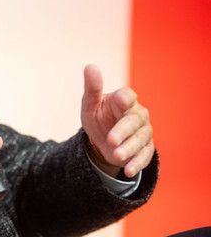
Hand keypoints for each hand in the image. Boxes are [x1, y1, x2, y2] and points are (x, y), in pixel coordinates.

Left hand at [81, 64, 153, 178]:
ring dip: (129, 149)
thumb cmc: (98, 116)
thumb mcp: (90, 104)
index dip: (125, 99)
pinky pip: (145, 155)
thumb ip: (92, 87)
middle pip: (134, 121)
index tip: (120, 101)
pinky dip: (137, 163)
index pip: (127, 96)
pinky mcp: (146, 148)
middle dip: (123, 131)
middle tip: (111, 140)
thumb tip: (90, 66)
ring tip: (116, 156)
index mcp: (123, 100)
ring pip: (141, 140)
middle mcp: (137, 114)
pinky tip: (128, 170)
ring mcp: (144, 132)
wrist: (102, 139)